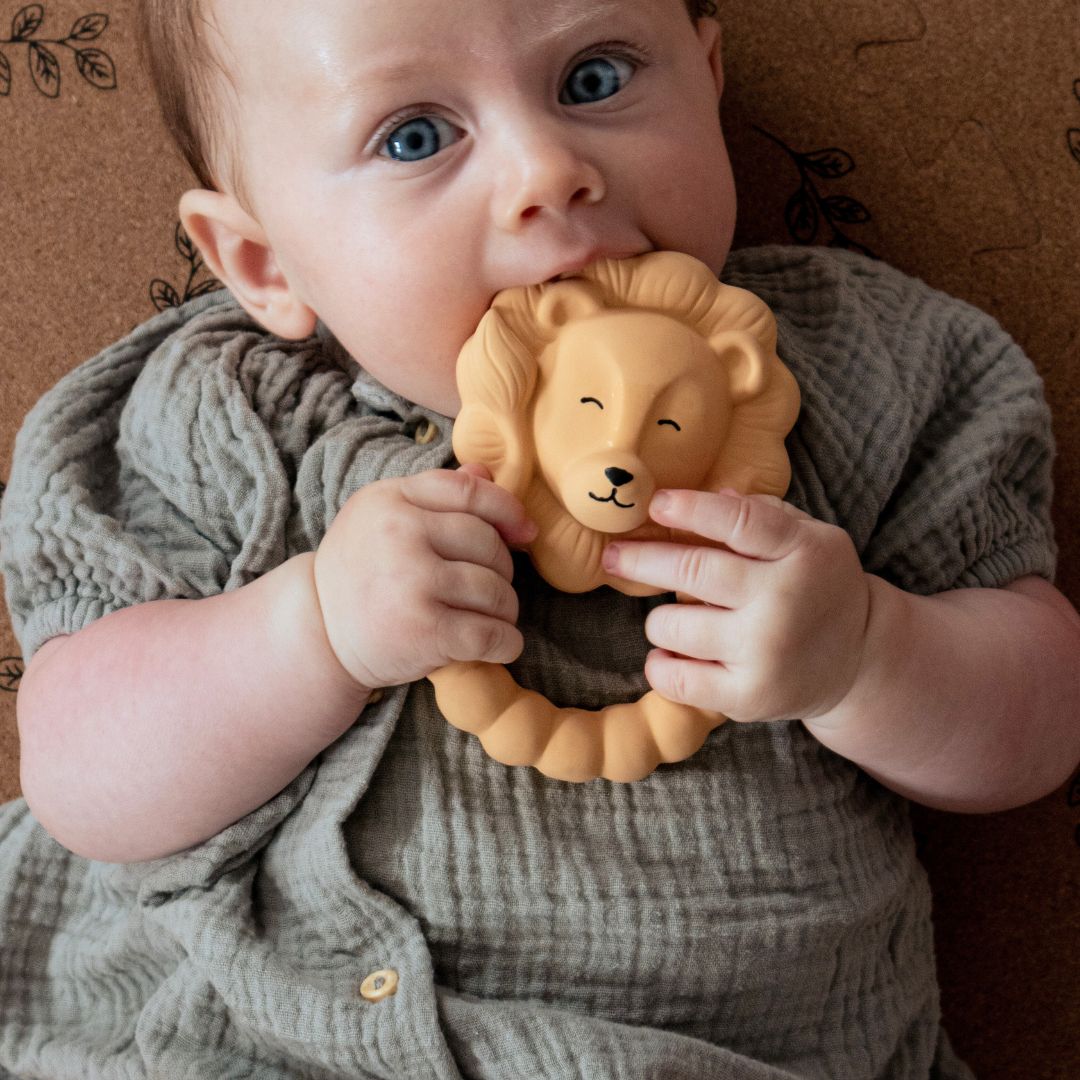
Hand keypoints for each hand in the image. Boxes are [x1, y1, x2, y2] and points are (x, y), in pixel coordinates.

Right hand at [312, 464, 535, 689]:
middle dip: (503, 569)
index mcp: (391, 499)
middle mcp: (401, 534)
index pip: (469, 492)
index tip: (524, 532)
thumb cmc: (361, 572)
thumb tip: (489, 473)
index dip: (507, 510)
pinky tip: (500, 644)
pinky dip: (506, 643)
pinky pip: (490, 633)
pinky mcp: (424, 630)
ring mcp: (413, 582)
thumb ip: (435, 494)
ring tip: (491, 617)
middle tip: (490, 587)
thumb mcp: (384, 517)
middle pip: (488, 543)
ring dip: (506, 609)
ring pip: (495, 590)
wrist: (316, 631)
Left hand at [601, 489, 871, 722]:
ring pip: (672, 624)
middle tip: (612, 554)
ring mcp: (765, 652)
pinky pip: (675, 678)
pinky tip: (671, 655)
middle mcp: (784, 600)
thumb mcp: (808, 538)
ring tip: (675, 619)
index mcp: (802, 551)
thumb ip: (759, 514)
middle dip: (640, 559)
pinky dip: (660, 664)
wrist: (859, 661)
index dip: (689, 509)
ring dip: (660, 619)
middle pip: (692, 571)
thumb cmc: (816, 586)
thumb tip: (702, 495)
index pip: (738, 521)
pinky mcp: (748, 696)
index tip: (654, 503)